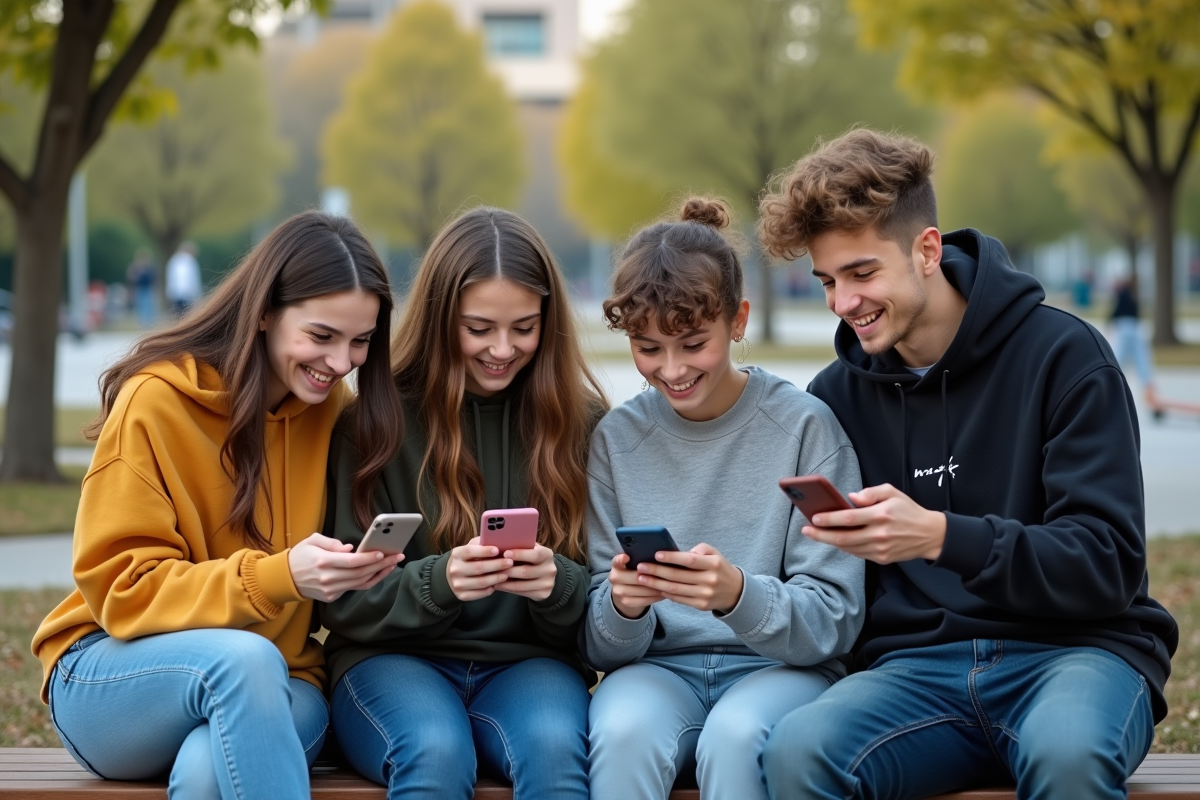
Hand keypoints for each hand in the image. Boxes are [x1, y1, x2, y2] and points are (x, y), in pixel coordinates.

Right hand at [288, 533, 402, 602]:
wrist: (285, 578)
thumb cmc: (300, 555)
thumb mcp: (312, 540)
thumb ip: (332, 542)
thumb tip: (351, 549)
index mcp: (323, 562)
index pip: (351, 562)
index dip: (368, 558)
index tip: (383, 552)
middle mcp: (327, 578)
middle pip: (360, 573)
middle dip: (381, 564)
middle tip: (398, 556)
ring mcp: (330, 590)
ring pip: (360, 583)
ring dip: (379, 574)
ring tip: (393, 564)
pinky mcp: (331, 597)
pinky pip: (354, 589)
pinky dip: (369, 581)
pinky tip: (379, 572)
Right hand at [445, 536, 511, 600]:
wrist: (449, 576)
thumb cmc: (466, 559)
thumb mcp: (470, 548)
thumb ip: (481, 544)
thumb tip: (498, 540)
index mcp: (457, 554)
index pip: (470, 551)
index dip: (484, 551)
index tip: (497, 550)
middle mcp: (455, 569)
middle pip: (478, 568)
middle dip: (496, 565)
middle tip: (510, 562)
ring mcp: (458, 584)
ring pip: (480, 582)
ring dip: (496, 578)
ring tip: (507, 574)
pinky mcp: (461, 595)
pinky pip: (479, 594)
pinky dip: (489, 590)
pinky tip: (497, 585)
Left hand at [494, 543, 557, 600]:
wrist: (547, 576)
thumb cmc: (533, 559)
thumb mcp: (532, 550)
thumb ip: (522, 547)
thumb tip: (503, 543)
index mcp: (547, 555)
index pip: (535, 554)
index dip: (520, 554)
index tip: (505, 553)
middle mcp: (549, 569)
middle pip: (526, 571)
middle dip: (508, 570)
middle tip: (494, 568)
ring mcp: (547, 583)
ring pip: (522, 585)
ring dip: (505, 582)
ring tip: (494, 578)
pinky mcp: (543, 594)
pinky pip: (522, 593)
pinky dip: (509, 589)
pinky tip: (500, 585)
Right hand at [607, 552, 665, 618]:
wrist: (624, 593)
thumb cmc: (633, 573)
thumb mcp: (632, 565)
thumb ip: (639, 559)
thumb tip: (658, 554)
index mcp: (616, 565)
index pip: (616, 561)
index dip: (621, 559)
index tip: (627, 557)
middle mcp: (614, 578)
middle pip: (635, 577)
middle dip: (651, 576)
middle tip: (666, 574)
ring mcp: (618, 591)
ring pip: (641, 590)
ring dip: (656, 588)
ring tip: (668, 585)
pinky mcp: (625, 602)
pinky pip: (643, 600)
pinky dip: (654, 597)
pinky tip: (663, 594)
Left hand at [631, 543, 744, 612]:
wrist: (735, 591)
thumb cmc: (719, 568)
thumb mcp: (715, 554)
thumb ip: (700, 549)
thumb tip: (682, 553)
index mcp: (713, 565)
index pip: (689, 560)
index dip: (671, 557)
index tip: (656, 554)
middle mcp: (710, 580)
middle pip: (678, 576)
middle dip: (656, 571)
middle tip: (640, 567)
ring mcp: (705, 594)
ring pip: (675, 589)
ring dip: (656, 584)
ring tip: (642, 578)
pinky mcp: (701, 605)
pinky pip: (679, 599)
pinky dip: (665, 593)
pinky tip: (655, 587)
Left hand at [803, 483, 945, 563]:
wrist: (930, 534)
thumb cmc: (909, 510)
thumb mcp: (892, 492)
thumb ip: (870, 493)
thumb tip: (850, 498)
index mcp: (881, 515)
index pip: (848, 519)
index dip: (829, 519)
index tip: (814, 517)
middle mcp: (880, 534)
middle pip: (843, 538)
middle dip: (821, 535)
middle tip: (806, 530)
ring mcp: (880, 549)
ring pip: (848, 548)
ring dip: (830, 542)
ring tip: (816, 534)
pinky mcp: (882, 558)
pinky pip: (857, 554)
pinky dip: (845, 547)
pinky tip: (836, 540)